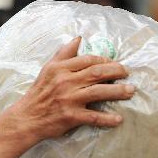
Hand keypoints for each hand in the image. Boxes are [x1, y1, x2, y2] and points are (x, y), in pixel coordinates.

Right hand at [5, 37, 133, 142]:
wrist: (27, 118)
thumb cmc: (39, 93)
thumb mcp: (48, 69)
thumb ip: (64, 54)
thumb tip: (78, 38)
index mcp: (60, 69)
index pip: (87, 60)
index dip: (104, 60)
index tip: (115, 63)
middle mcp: (65, 82)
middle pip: (96, 73)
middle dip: (116, 71)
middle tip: (127, 73)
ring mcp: (68, 99)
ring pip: (98, 92)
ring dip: (117, 91)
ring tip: (131, 90)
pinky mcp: (70, 116)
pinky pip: (93, 117)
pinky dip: (107, 118)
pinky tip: (119, 119)